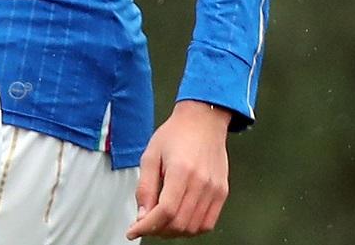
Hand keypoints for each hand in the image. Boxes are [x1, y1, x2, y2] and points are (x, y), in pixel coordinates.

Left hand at [128, 100, 232, 238]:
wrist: (203, 122)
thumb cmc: (175, 135)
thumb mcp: (150, 155)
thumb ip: (145, 187)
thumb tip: (142, 215)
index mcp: (181, 171)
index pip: (166, 211)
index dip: (147, 226)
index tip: (133, 230)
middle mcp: (201, 183)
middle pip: (180, 223)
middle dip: (157, 230)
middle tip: (143, 226)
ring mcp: (215, 190)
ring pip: (194, 227)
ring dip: (174, 232)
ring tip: (159, 223)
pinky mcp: (222, 193)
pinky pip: (208, 222)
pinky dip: (191, 228)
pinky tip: (178, 221)